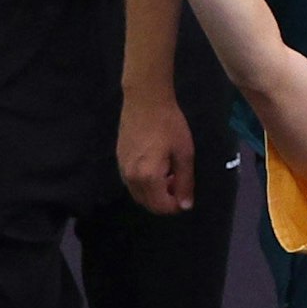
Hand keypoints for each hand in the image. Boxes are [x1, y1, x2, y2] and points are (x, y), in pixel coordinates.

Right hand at [118, 92, 196, 213]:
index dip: (176, 206)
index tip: (187, 197)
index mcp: (148, 177)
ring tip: (171, 175)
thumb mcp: (184, 154)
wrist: (145, 101)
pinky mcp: (119, 160)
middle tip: (180, 184)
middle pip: (147, 204)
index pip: (161, 206)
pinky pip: (132, 183)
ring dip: (155, 193)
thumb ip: (185, 182)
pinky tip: (158, 168)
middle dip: (165, 201)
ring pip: (138, 195)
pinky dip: (145, 184)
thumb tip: (185, 206)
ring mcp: (122, 169)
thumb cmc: (169, 125)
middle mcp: (131, 178)